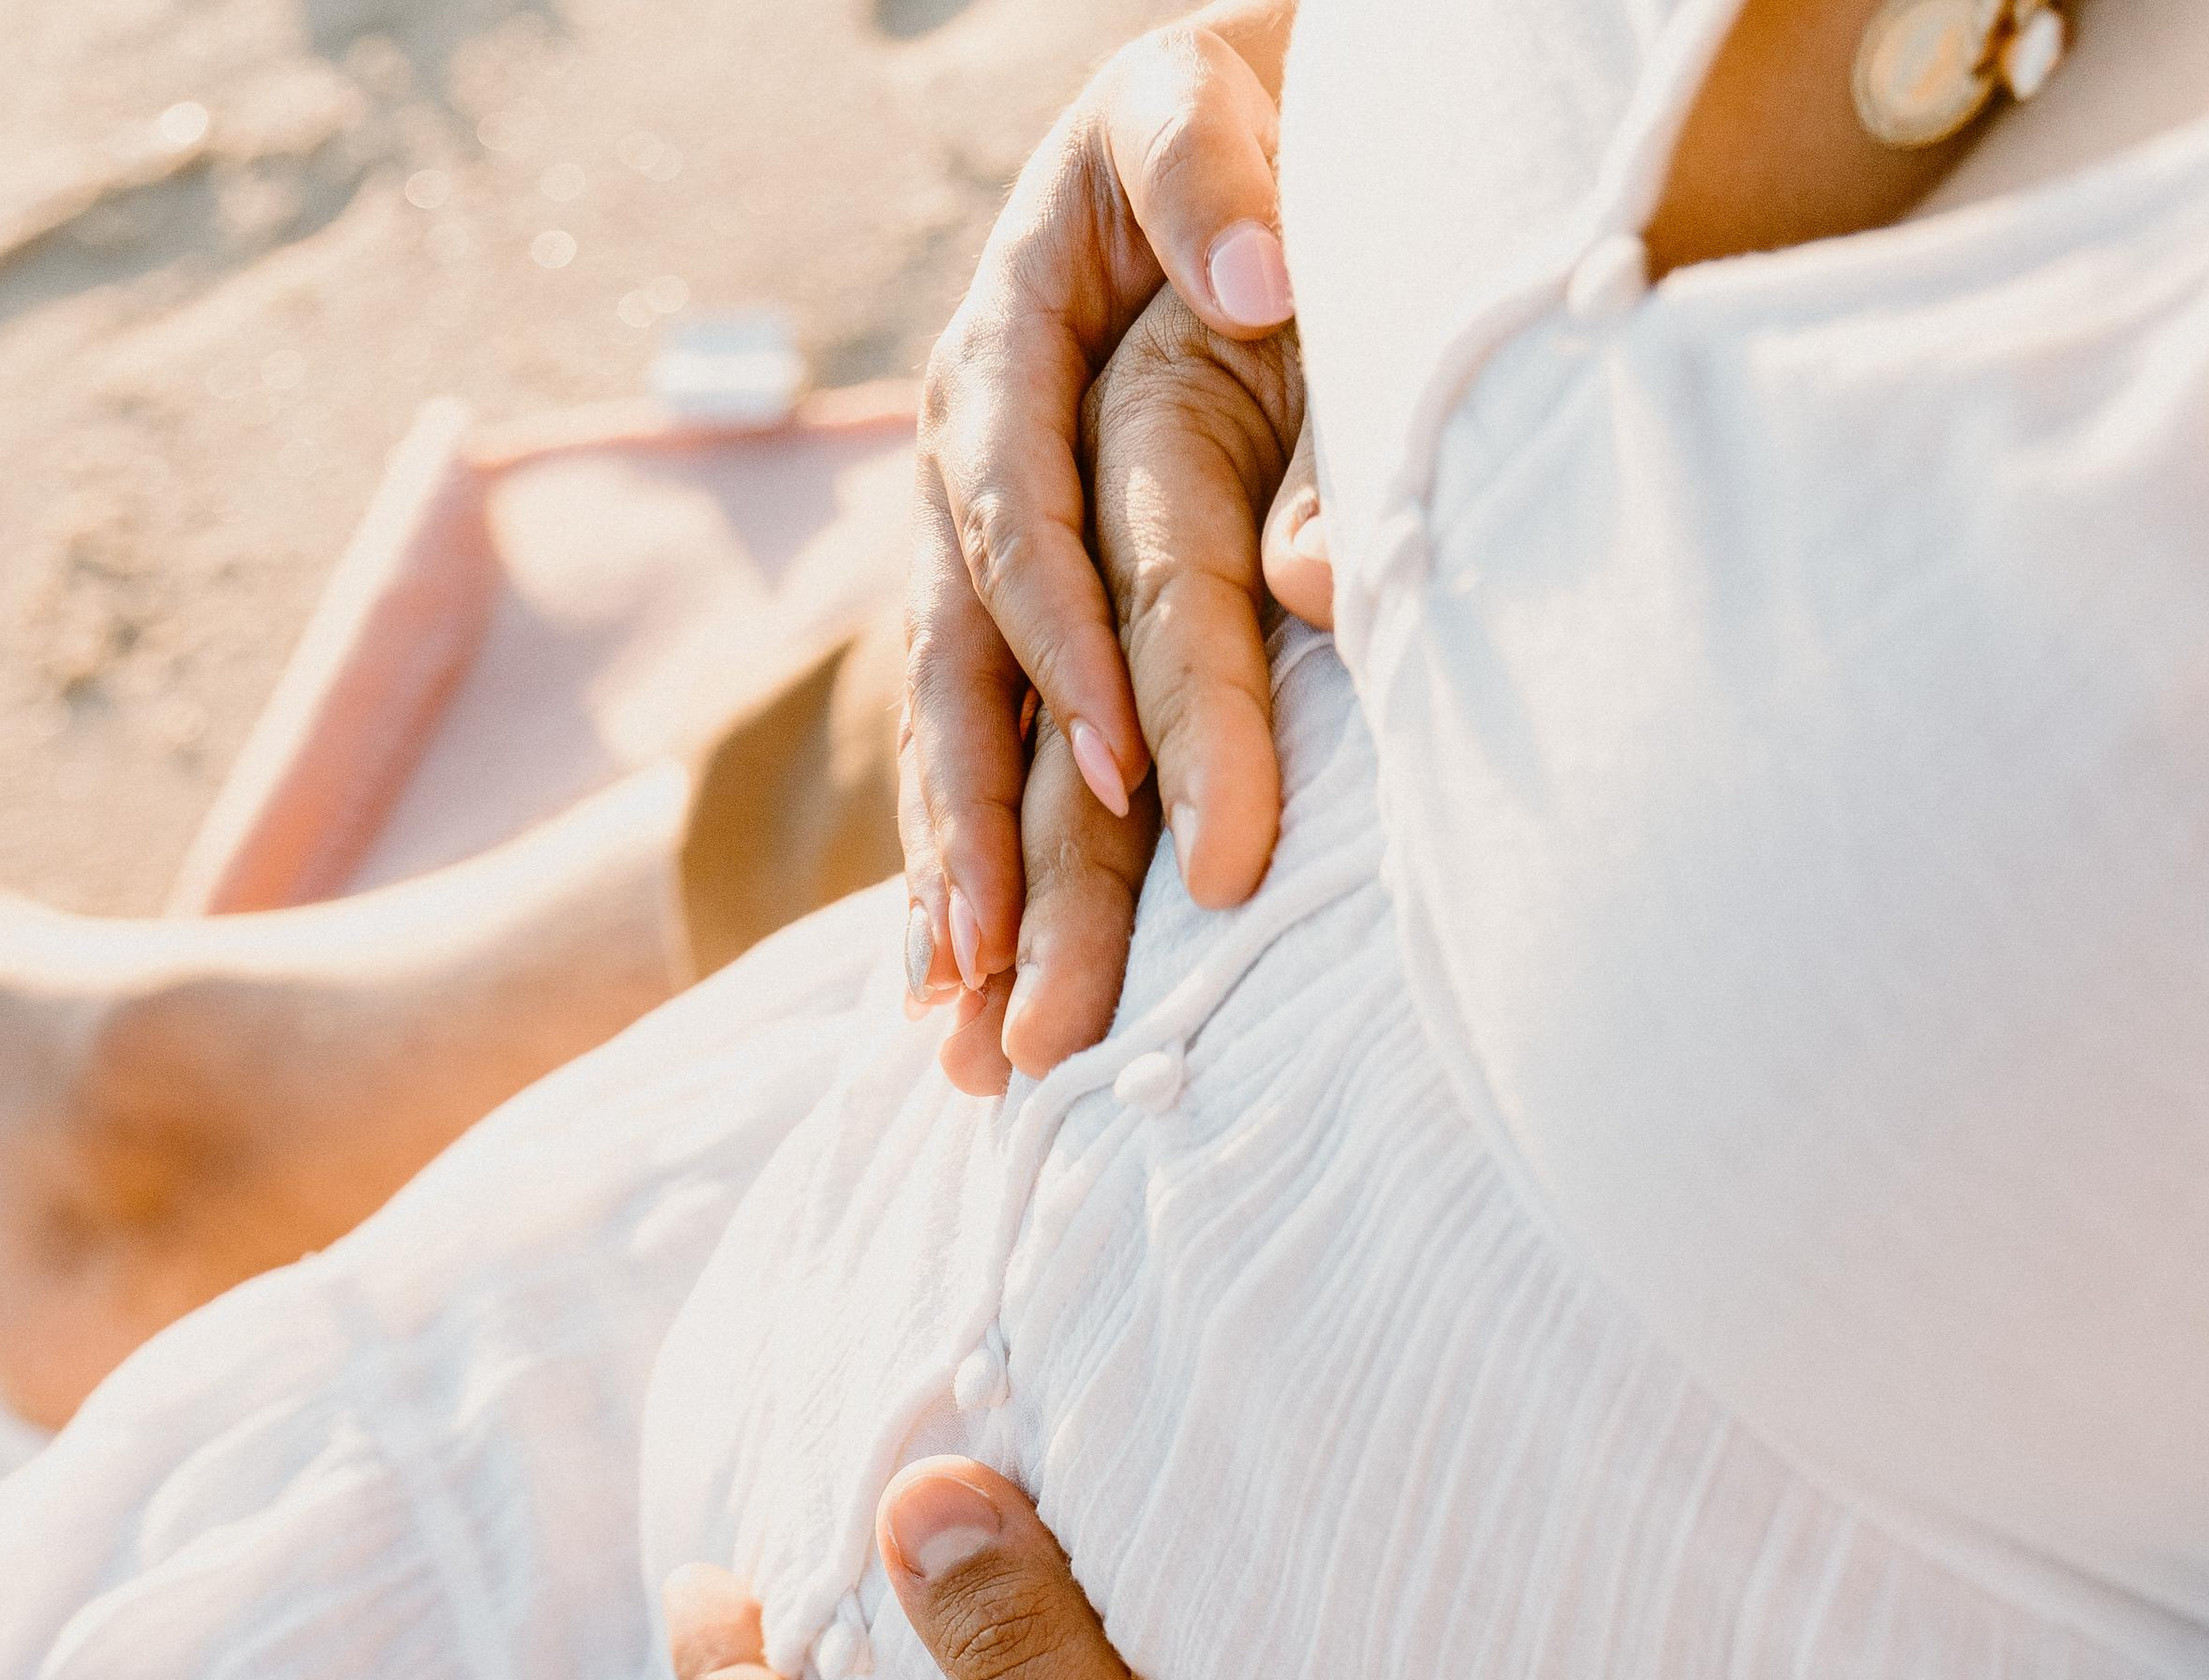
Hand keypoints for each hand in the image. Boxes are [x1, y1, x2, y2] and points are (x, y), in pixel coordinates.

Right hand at [903, 7, 1306, 1086]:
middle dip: (976, 836)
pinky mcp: (1003, 610)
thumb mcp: (1203, 114)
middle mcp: (967, 467)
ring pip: (949, 736)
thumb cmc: (1227, 128)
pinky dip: (960, 873)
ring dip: (951, 891)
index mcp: (1007, 352)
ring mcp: (972, 547)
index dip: (1062, 654)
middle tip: (996, 979)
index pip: (1020, 522)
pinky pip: (968, 752)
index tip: (1120, 776)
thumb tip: (1259, 285)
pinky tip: (952, 995)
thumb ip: (1214, 180)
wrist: (1206, 138)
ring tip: (960, 1035)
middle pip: (958, 672)